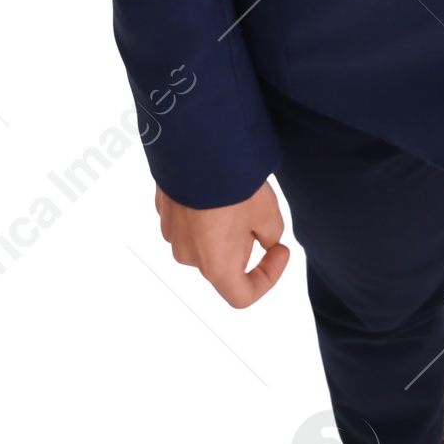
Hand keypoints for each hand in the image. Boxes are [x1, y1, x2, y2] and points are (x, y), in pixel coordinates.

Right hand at [154, 180, 288, 307]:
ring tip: (235, 194)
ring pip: (205, 240)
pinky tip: (215, 186)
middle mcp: (189, 257)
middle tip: (258, 211)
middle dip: (244, 243)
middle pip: (223, 263)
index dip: (268, 278)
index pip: (242, 296)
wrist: (197, 147)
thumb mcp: (269, 213)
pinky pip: (189, 220)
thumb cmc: (235, 186)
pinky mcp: (163, 211)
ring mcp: (172, 234)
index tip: (279, 251)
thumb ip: (271, 236)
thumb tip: (266, 240)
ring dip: (222, 227)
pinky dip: (204, 211)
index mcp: (216, 266)